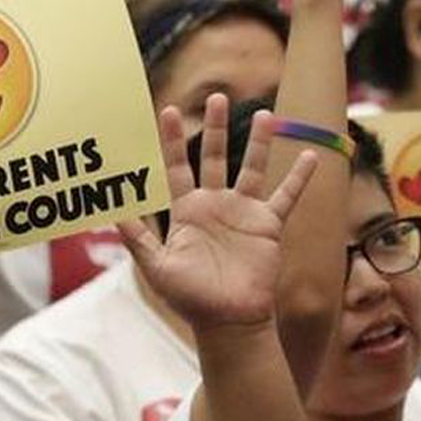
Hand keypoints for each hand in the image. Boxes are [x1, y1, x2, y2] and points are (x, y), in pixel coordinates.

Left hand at [118, 95, 319, 330]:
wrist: (228, 322)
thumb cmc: (190, 298)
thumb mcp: (156, 267)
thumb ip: (137, 238)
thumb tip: (111, 212)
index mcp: (187, 211)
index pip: (178, 167)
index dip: (174, 140)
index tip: (170, 111)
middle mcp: (216, 205)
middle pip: (216, 157)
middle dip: (216, 128)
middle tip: (217, 97)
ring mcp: (243, 213)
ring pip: (252, 169)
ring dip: (258, 142)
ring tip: (263, 114)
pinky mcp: (268, 226)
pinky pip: (285, 197)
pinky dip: (298, 178)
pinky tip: (309, 156)